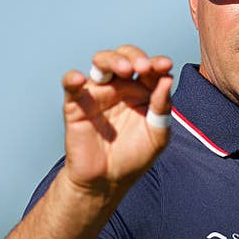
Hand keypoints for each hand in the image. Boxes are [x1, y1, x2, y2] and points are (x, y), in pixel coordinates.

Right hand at [60, 45, 173, 198]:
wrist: (106, 181)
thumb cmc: (133, 157)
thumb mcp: (157, 135)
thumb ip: (162, 108)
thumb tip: (167, 79)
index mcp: (141, 91)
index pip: (149, 69)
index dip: (157, 63)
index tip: (165, 66)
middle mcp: (119, 86)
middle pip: (125, 57)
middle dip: (135, 57)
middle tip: (144, 68)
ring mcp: (97, 93)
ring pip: (101, 61)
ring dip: (112, 59)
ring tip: (124, 69)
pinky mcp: (76, 104)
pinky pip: (71, 84)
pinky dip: (72, 78)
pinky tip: (80, 79)